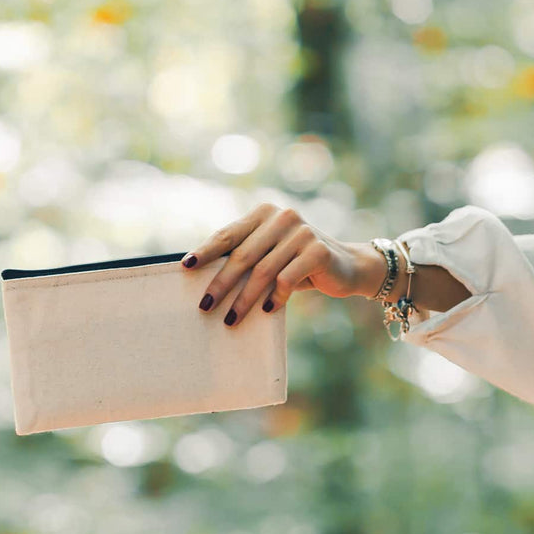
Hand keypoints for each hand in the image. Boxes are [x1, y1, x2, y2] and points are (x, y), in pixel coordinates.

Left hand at [181, 202, 471, 327]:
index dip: (206, 251)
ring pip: (262, 271)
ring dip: (244, 299)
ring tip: (230, 319)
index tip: (186, 267)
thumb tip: (200, 275)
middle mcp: (282, 216)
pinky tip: (266, 311)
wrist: (347, 267)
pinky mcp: (318, 250)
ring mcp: (302, 231)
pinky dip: (274, 297)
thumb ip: (245, 255)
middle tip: (205, 306)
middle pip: (242, 255)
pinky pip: (287, 279)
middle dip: (221, 284)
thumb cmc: (298, 264)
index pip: (228, 233)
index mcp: (265, 213)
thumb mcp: (270, 254)